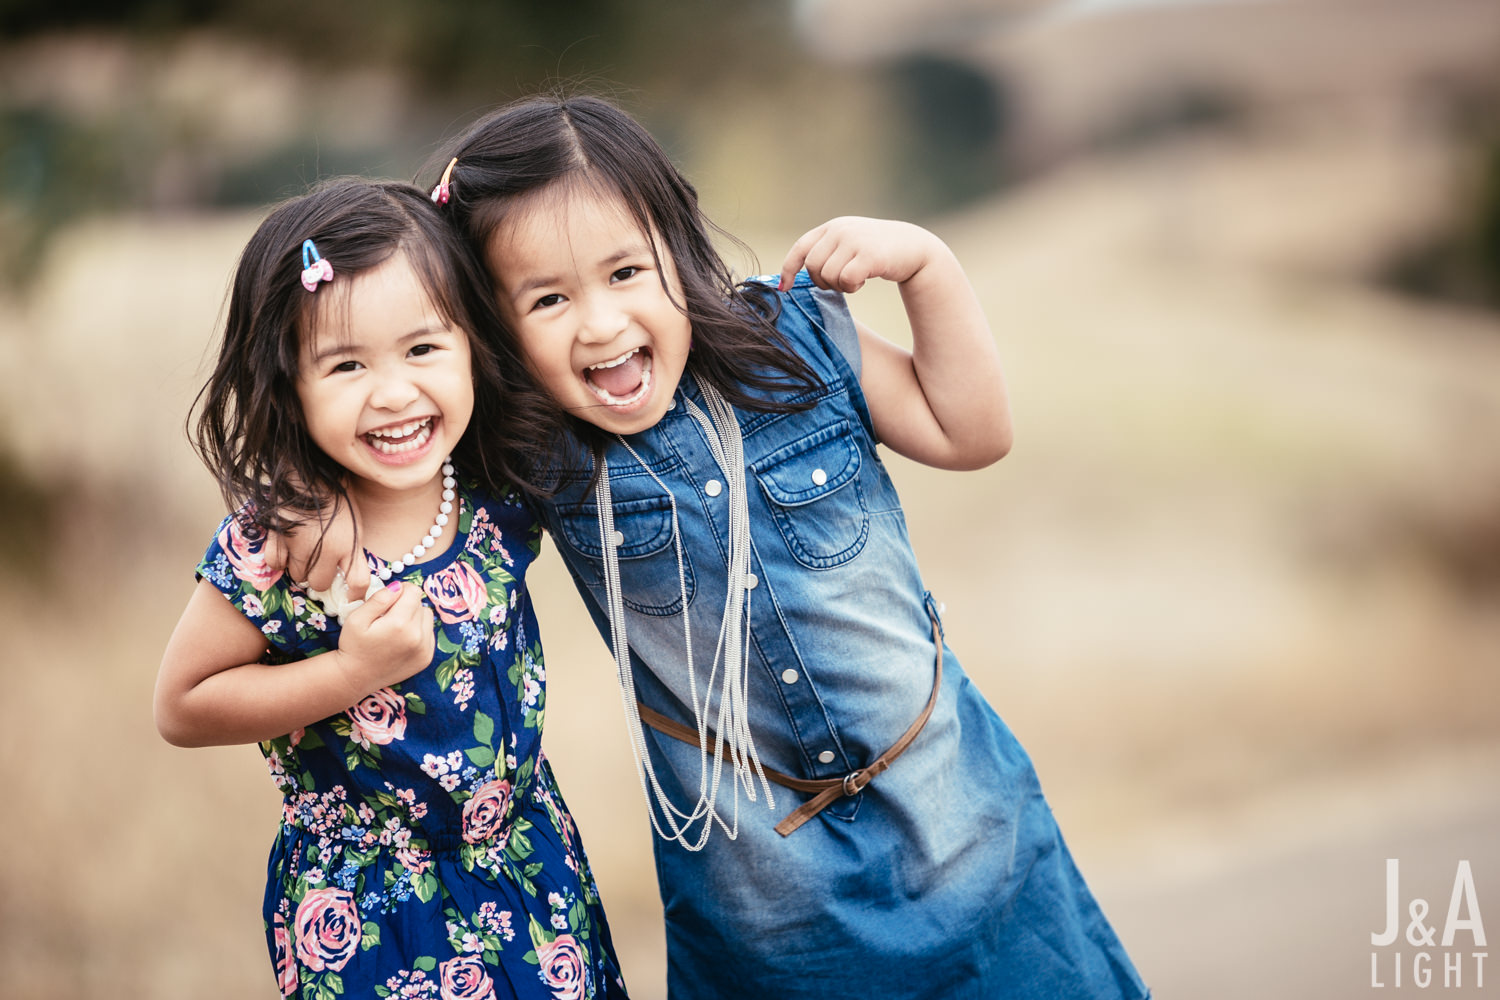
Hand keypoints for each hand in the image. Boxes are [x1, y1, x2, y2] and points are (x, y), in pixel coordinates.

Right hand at [261, 494, 370, 595]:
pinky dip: (279, 560)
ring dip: (302, 568)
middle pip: (321, 584)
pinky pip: (276, 563)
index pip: (358, 583)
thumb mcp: (356, 522)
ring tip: (305, 551)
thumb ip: (353, 551)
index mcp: (350, 543)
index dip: (356, 594)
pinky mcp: (278, 536)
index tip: (352, 595)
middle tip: (322, 564)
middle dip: (321, 577)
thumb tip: (352, 577)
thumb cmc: (336, 493)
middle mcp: (326, 550)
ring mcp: (300, 545)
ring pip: (298, 576)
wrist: (310, 470)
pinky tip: (286, 548)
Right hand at [335, 581, 434, 692]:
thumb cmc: (353, 645)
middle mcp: (417, 637)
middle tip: (388, 616)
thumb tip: (398, 587)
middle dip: (406, 604)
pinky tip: (402, 639)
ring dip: (414, 617)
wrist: (355, 677)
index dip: (400, 590)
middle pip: (421, 604)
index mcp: (400, 624)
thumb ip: (379, 599)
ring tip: (396, 627)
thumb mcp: (357, 618)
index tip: (389, 599)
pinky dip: (418, 632)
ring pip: (427, 618)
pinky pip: (429, 634)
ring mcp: (425, 649)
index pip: (413, 591)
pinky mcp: (427, 658)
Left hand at [779, 217, 943, 293]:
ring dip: (840, 286)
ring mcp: (854, 240)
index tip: (784, 288)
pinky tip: (863, 281)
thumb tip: (793, 277)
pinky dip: (851, 287)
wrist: (914, 248)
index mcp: (832, 227)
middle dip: (823, 282)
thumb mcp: (849, 244)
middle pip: (813, 267)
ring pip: (828, 276)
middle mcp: (840, 229)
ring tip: (855, 280)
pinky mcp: (868, 254)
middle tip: (841, 283)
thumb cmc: (877, 252)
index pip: (800, 248)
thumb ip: (826, 252)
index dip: (789, 269)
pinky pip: (846, 280)